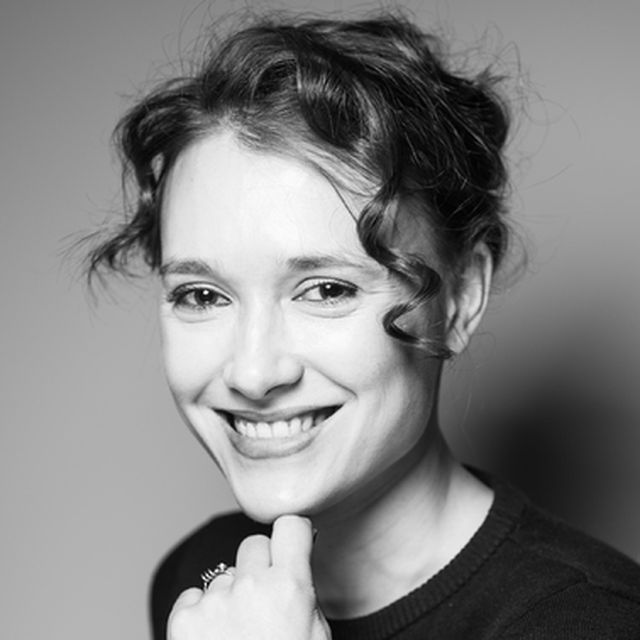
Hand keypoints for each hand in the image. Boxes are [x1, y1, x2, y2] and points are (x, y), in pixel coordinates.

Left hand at [168, 515, 330, 639]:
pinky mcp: (183, 619)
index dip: (289, 536)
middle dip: (259, 565)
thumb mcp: (315, 638)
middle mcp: (250, 586)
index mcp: (290, 589)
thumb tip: (293, 566)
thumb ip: (303, 596)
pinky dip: (202, 613)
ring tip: (237, 635)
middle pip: (253, 545)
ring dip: (230, 596)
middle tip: (262, 599)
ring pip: (224, 575)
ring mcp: (214, 601)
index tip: (288, 546)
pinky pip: (194, 596)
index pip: (289, 524)